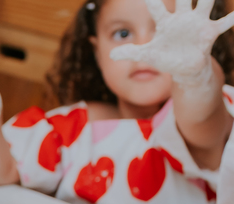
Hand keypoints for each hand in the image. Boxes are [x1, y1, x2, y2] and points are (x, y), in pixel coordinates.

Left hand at [110, 0, 233, 85]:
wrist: (183, 67)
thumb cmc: (165, 57)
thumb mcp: (147, 55)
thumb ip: (130, 52)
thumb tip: (111, 55)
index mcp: (165, 22)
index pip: (156, 7)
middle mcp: (182, 18)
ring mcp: (197, 23)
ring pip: (205, 3)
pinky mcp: (209, 33)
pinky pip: (224, 24)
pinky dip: (232, 19)